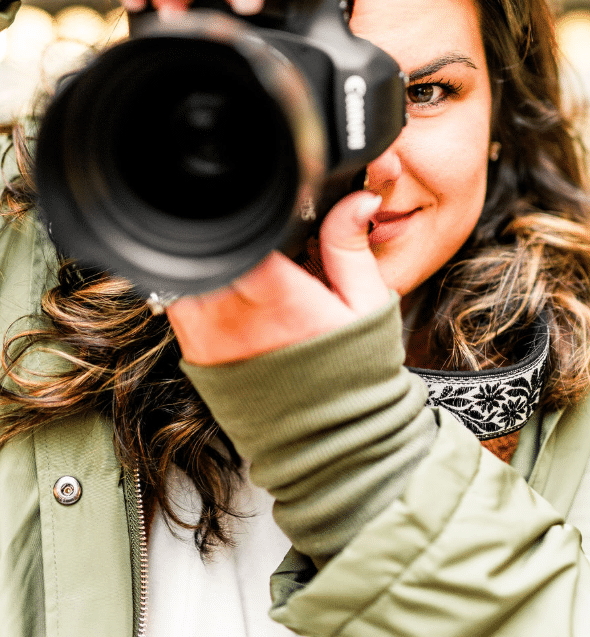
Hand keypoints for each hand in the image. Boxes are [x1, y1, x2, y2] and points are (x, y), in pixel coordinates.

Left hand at [167, 192, 388, 364]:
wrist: (328, 437)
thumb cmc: (350, 373)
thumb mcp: (365, 305)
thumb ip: (350, 246)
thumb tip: (356, 199)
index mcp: (280, 298)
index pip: (240, 238)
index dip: (244, 216)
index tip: (259, 210)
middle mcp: (234, 317)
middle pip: (207, 248)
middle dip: (228, 235)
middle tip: (257, 242)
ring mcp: (207, 337)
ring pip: (187, 271)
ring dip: (209, 261)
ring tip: (246, 273)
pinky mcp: (194, 354)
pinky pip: (178, 302)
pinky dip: (198, 288)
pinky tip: (231, 296)